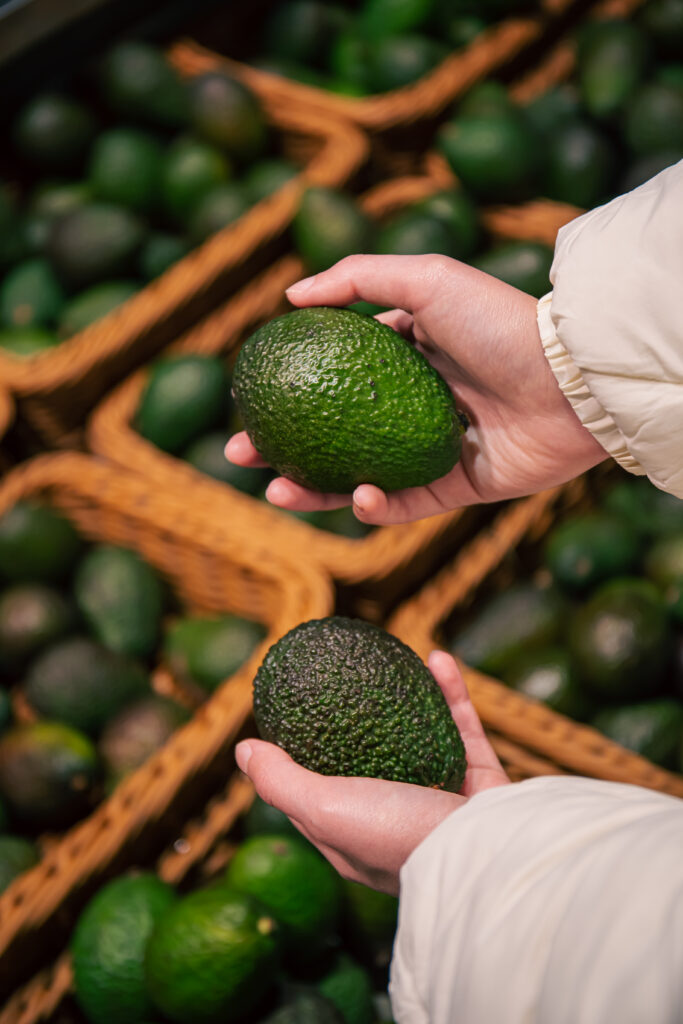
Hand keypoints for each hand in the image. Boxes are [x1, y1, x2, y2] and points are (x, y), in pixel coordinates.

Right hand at [227, 254, 605, 524]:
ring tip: (277, 490)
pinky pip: (406, 505)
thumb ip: (359, 279)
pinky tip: (356, 497)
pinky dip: (377, 506)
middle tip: (244, 452)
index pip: (333, 376)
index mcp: (406, 359)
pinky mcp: (458, 487)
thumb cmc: (500, 323)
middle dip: (284, 448)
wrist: (570, 381)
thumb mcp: (427, 279)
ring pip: (359, 476)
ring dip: (315, 490)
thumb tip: (290, 295)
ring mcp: (432, 449)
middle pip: (334, 431)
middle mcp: (413, 406)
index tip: (251, 395)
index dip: (289, 388)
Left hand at [235, 651, 508, 894]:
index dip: (302, 759)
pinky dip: (451, 693)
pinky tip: (438, 659)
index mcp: (356, 836)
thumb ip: (281, 781)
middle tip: (350, 677)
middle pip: (374, 759)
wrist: (484, 855)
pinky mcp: (480, 782)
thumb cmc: (396, 837)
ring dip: (411, 696)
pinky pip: (463, 727)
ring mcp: (442, 801)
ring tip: (396, 661)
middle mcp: (398, 819)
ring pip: (423, 737)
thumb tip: (244, 751)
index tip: (293, 718)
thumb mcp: (322, 808)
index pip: (318, 795)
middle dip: (364, 718)